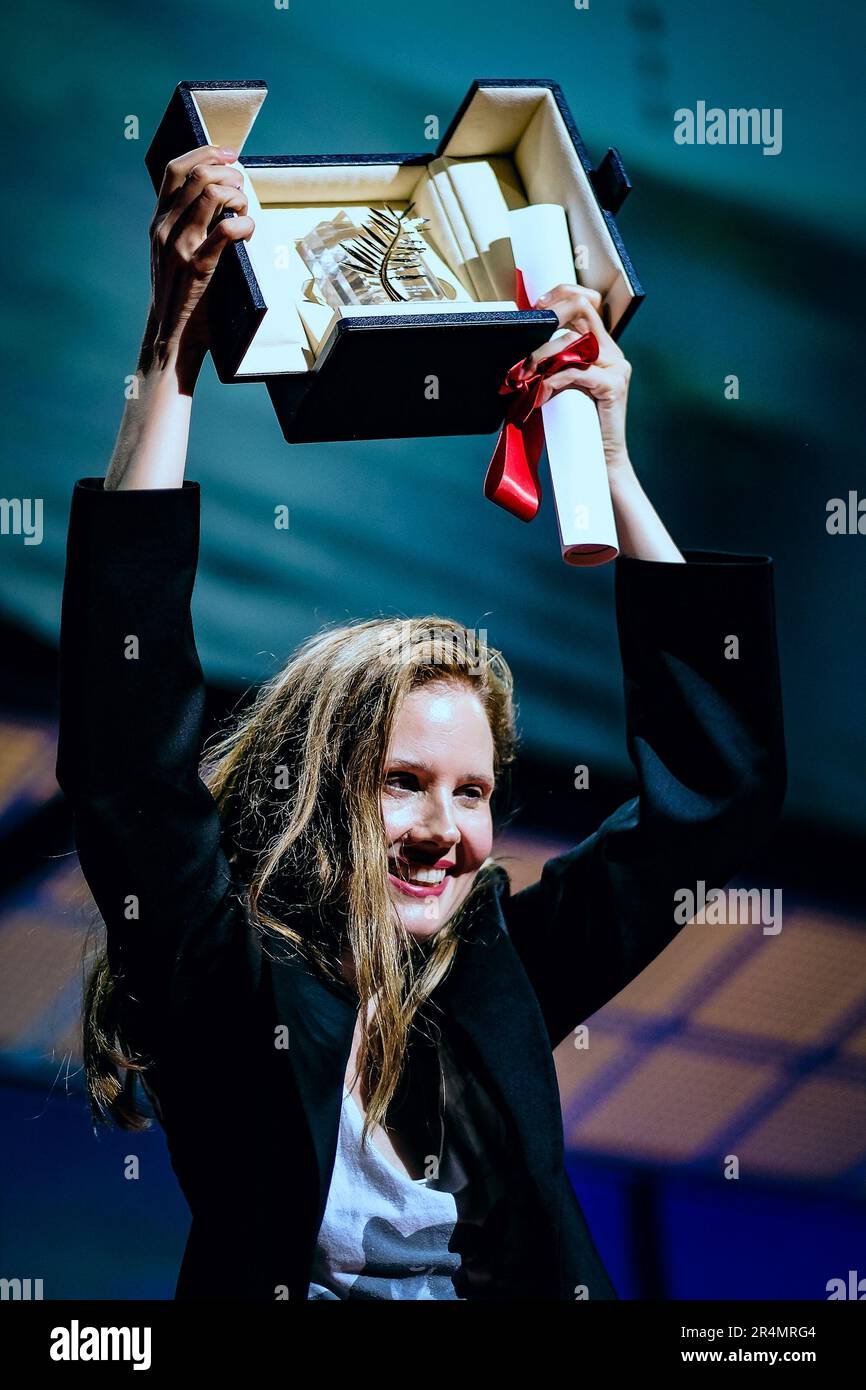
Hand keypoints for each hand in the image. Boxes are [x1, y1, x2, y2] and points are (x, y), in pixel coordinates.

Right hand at [140, 145, 254, 382]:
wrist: (171, 336)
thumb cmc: (181, 296)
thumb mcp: (174, 254)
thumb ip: (187, 227)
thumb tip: (218, 199)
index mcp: (158, 222)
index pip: (175, 169)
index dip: (204, 152)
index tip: (229, 153)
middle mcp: (164, 229)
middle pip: (197, 175)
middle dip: (228, 173)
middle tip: (243, 186)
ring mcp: (179, 247)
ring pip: (211, 195)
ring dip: (238, 196)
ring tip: (245, 211)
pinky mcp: (198, 267)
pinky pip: (226, 231)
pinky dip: (245, 224)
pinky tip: (249, 231)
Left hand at [528, 284, 632, 477]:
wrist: (601, 464)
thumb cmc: (577, 429)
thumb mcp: (562, 389)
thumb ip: (553, 367)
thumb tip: (522, 353)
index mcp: (603, 350)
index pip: (584, 306)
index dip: (560, 297)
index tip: (535, 307)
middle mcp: (613, 354)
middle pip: (581, 311)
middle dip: (548, 319)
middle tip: (525, 339)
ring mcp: (616, 369)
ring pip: (573, 343)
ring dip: (541, 357)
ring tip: (524, 376)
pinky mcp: (613, 386)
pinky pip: (575, 372)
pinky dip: (552, 381)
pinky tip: (539, 395)